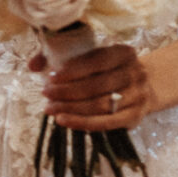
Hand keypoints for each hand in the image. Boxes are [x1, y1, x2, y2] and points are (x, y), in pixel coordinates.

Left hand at [31, 41, 153, 130]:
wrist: (145, 88)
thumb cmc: (110, 71)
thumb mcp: (94, 58)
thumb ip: (61, 56)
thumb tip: (32, 64)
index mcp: (124, 53)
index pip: (97, 60)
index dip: (73, 69)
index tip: (51, 76)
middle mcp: (134, 73)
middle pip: (97, 85)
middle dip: (67, 91)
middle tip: (46, 93)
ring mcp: (137, 96)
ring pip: (100, 105)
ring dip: (71, 108)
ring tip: (49, 108)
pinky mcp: (134, 117)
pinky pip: (106, 123)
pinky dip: (82, 123)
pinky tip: (63, 120)